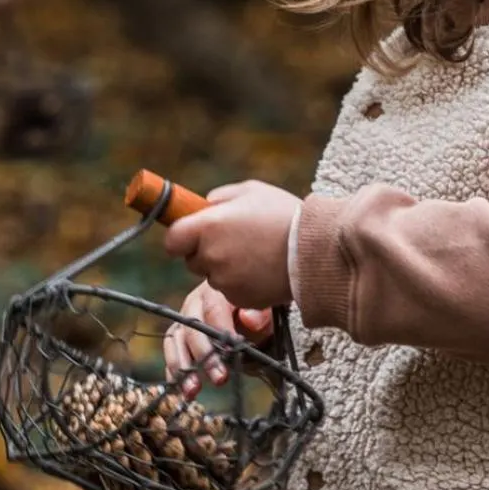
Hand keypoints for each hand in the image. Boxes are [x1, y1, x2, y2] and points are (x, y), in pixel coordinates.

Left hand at [164, 180, 300, 310]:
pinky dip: (241, 284)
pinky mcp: (241, 298)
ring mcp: (225, 281)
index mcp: (208, 226)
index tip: (191, 235)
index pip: (172, 240)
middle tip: (234, 241)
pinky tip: (262, 270)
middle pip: (192, 260)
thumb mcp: (251, 191)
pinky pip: (231, 292)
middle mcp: (211, 256)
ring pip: (213, 277)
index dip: (180, 238)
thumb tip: (205, 206)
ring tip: (254, 254)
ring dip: (225, 269)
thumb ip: (221, 198)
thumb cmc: (284, 215)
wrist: (316, 250)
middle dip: (206, 253)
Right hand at [164, 283, 273, 398]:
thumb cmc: (255, 312)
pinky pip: (171, 355)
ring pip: (175, 342)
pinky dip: (173, 373)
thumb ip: (260, 314)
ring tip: (193, 390)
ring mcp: (183, 322)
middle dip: (204, 356)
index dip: (221, 330)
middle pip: (192, 329)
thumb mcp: (263, 310)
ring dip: (182, 368)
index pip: (213, 310)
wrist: (245, 315)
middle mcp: (194, 305)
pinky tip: (182, 391)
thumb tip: (249, 319)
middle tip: (220, 378)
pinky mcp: (178, 338)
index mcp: (215, 293)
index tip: (232, 350)